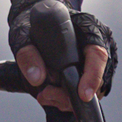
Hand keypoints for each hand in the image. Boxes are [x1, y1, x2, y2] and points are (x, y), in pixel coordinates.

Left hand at [8, 0, 116, 114]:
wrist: (34, 22)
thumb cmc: (32, 23)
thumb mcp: (23, 34)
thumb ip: (27, 54)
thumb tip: (37, 78)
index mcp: (88, 27)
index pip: (98, 54)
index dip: (93, 76)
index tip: (83, 94)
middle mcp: (97, 44)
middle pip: (98, 78)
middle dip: (72, 94)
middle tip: (48, 95)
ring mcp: (95, 60)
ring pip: (92, 90)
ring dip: (68, 99)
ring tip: (45, 95)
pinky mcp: (89, 73)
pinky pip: (85, 92)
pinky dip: (68, 98)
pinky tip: (52, 96)